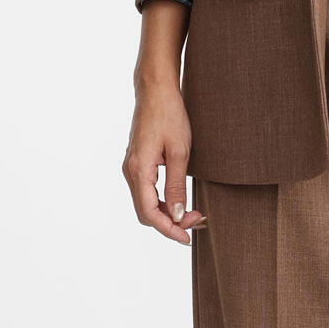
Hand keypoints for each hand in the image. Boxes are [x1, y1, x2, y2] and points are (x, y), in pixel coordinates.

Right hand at [125, 2, 204, 244]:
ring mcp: (131, 167)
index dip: (168, 230)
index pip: (149, 212)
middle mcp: (130, 171)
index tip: (188, 237)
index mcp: (138, 169)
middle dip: (170, 223)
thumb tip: (175, 216)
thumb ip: (177, 186)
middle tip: (198, 221)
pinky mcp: (137, 163)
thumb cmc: (169, 115)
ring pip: (145, 204)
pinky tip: (179, 201)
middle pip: (145, 212)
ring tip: (193, 213)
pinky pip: (145, 192)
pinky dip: (161, 202)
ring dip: (166, 213)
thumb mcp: (180, 152)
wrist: (156, 89)